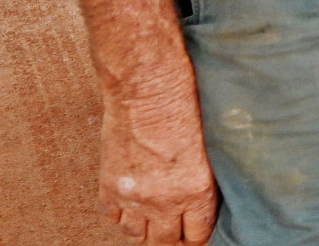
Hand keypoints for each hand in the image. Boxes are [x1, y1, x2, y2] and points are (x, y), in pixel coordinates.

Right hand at [98, 84, 217, 244]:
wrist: (146, 87)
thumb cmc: (184, 103)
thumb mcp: (209, 144)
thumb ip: (203, 177)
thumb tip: (202, 195)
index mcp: (196, 190)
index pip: (197, 235)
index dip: (197, 236)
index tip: (197, 231)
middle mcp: (164, 201)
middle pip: (165, 242)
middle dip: (172, 237)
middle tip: (176, 227)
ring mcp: (133, 196)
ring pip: (136, 235)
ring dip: (145, 228)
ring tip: (153, 217)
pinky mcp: (109, 186)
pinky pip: (112, 218)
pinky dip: (120, 214)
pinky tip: (130, 204)